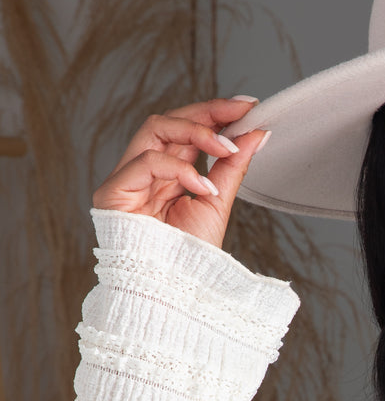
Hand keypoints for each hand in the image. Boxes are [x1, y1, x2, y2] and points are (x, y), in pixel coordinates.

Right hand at [91, 96, 269, 250]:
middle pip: (170, 120)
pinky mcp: (113, 191)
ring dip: (197, 132)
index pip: (186, 130)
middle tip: (242, 113)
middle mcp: (145, 172)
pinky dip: (180, 169)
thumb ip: (233, 167)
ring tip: (228, 149)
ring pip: (155, 128)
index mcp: (167, 175)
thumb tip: (256, 134)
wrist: (173, 294)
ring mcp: (127, 179)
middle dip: (208, 112)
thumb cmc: (190, 259)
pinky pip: (147, 160)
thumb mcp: (217, 204)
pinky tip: (203, 186)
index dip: (215, 113)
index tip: (249, 106)